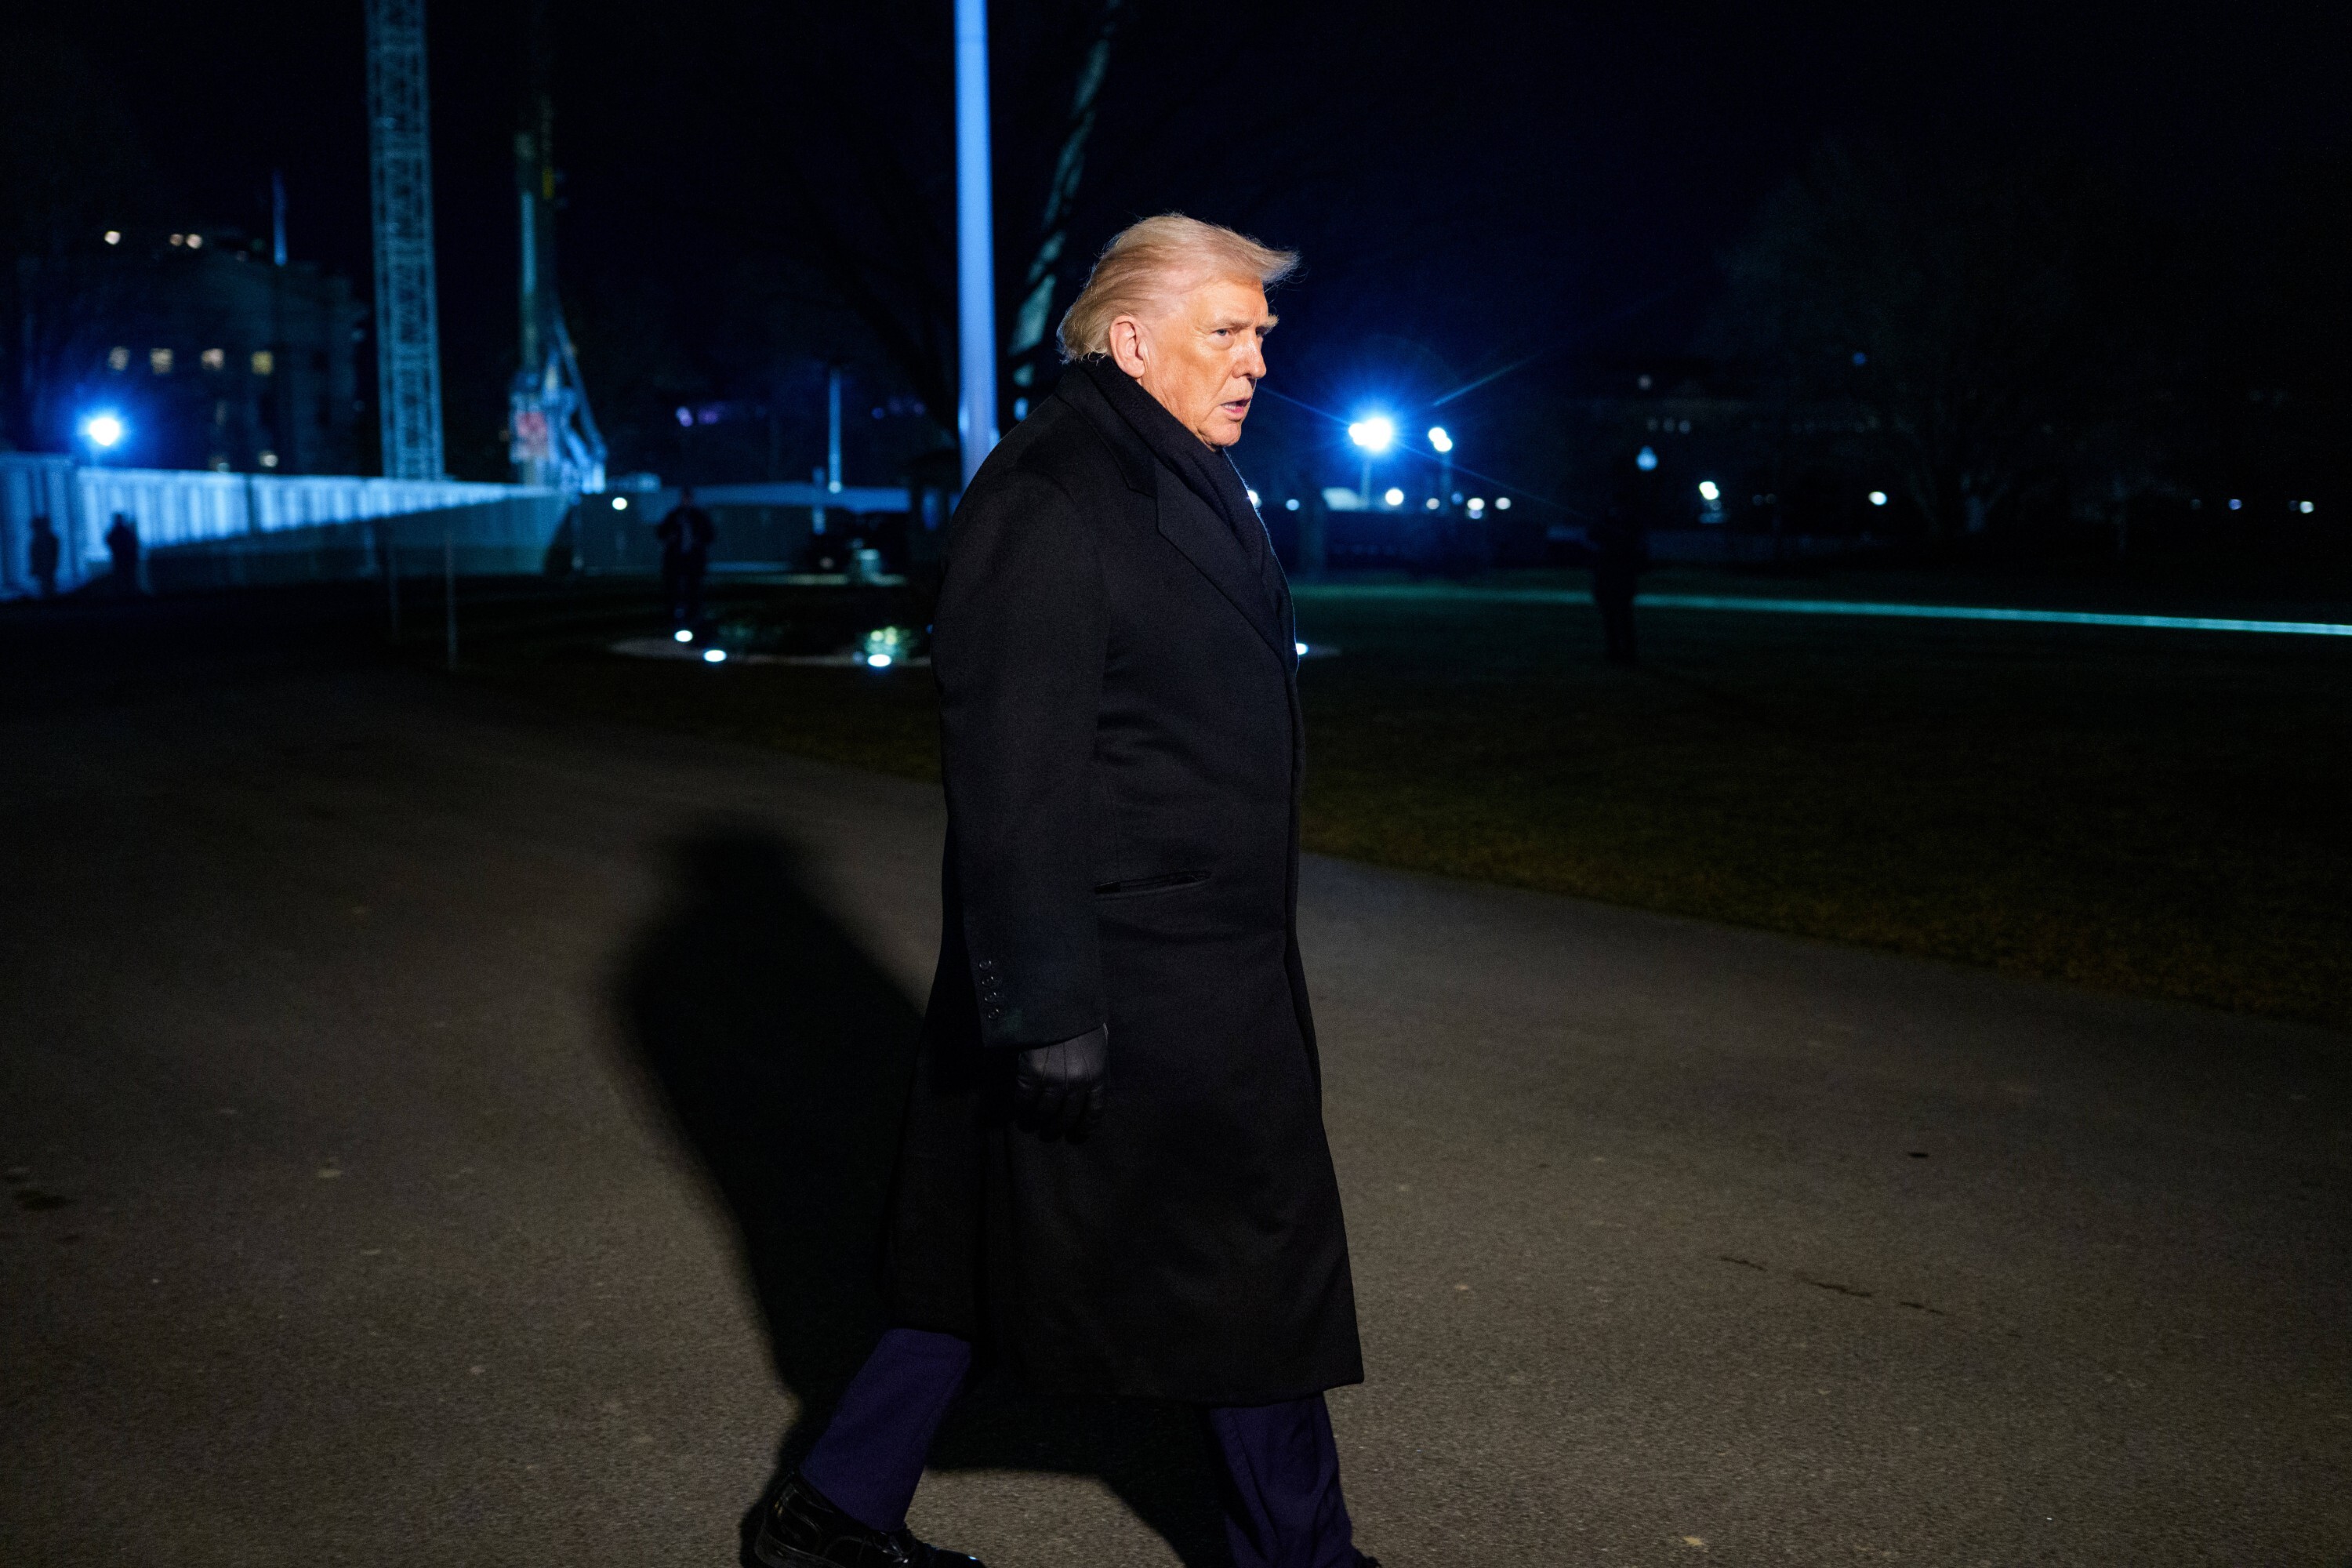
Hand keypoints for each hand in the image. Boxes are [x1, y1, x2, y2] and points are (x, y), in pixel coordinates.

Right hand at [1012, 1024, 1107, 1139]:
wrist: (1058, 999)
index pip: (1094, 1112)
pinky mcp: (1033, 1073)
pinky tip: (1020, 1108)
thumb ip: (1095, 1064)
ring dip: (1035, 1122)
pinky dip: (1021, 1106)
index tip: (1076, 1136)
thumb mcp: (1098, 1042)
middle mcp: (1078, 1083)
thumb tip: (1091, 1081)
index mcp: (1098, 1075)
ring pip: (1044, 1113)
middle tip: (1048, 1134)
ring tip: (1029, 1124)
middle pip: (1066, 1118)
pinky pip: (1025, 1099)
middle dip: (1056, 1130)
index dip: (1084, 1128)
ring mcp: (1054, 1079)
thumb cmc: (1080, 1017)